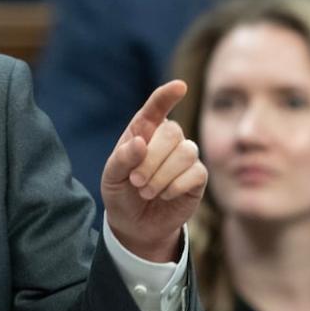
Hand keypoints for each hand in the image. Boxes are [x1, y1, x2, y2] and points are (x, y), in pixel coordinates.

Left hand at [100, 80, 207, 262]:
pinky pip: (195, 173)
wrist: (135, 224)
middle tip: (136, 181)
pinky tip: (164, 195)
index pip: (156, 108)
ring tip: (146, 191)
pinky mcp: (197, 177)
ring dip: (162, 175)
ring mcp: (185, 157)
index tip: (179, 86)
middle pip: (172, 132)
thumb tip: (140, 143)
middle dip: (151, 159)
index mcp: (143, 131)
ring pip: (186, 152)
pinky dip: (175, 186)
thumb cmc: (121, 193)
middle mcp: (167, 139)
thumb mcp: (112, 177)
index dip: (167, 96)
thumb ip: (122, 159)